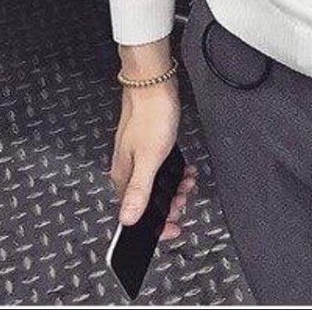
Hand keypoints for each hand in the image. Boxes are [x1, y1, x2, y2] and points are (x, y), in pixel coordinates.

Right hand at [109, 40, 196, 238]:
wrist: (153, 83)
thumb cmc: (151, 116)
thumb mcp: (149, 158)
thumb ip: (139, 190)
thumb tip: (127, 220)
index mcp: (123, 177)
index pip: (134, 214)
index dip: (155, 227)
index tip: (174, 230)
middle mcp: (127, 169)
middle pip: (147, 201)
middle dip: (169, 206)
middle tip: (185, 200)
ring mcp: (138, 157)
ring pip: (157, 185)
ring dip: (174, 189)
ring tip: (188, 183)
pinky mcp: (149, 146)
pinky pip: (162, 169)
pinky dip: (175, 174)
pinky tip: (186, 170)